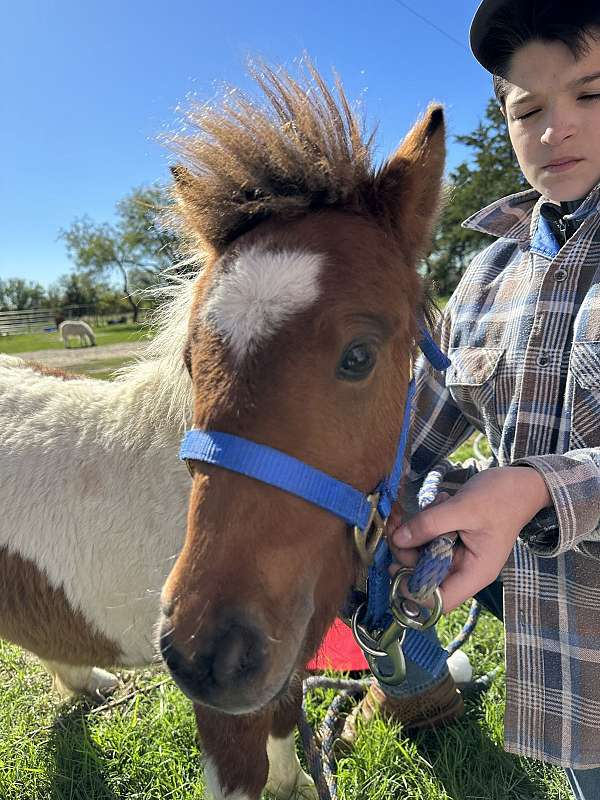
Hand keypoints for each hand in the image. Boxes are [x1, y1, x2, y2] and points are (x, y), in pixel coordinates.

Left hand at [390, 466, 551, 611]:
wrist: (519, 483)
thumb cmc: (501, 497)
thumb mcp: (464, 508)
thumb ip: (430, 524)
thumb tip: (398, 540)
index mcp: (474, 573)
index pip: (440, 600)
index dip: (414, 591)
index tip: (394, 568)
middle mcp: (463, 569)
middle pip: (423, 577)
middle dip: (406, 553)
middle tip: (397, 524)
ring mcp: (456, 554)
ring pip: (421, 555)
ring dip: (410, 534)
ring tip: (414, 509)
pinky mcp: (450, 540)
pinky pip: (427, 539)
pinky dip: (421, 524)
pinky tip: (432, 504)